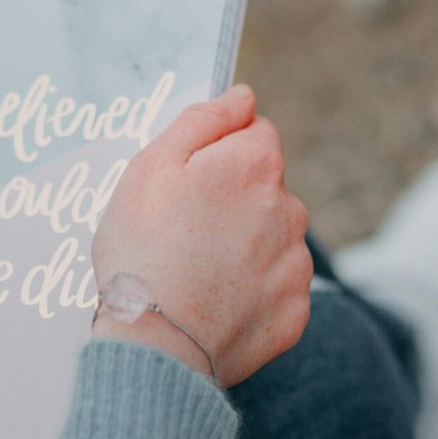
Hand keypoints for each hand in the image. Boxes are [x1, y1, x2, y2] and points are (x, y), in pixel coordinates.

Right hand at [90, 84, 311, 386]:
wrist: (155, 342)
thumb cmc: (142, 250)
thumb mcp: (151, 166)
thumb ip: (204, 120)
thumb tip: (243, 96)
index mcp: (256, 165)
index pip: (255, 134)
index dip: (219, 153)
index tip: (188, 182)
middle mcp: (289, 209)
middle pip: (267, 188)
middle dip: (234, 200)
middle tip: (184, 232)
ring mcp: (295, 264)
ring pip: (274, 239)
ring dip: (246, 246)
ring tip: (197, 272)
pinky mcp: (294, 312)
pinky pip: (276, 290)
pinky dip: (252, 294)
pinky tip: (214, 303)